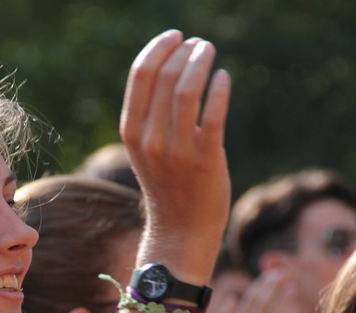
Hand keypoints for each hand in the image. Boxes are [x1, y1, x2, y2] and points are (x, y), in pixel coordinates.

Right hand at [120, 31, 230, 279]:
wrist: (181, 231)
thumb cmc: (168, 185)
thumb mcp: (147, 149)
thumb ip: (152, 114)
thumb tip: (170, 67)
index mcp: (132, 132)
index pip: (140, 76)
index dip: (159, 48)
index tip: (176, 36)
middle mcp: (151, 139)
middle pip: (166, 76)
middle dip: (185, 51)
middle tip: (200, 45)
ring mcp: (178, 150)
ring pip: (188, 89)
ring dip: (202, 62)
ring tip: (209, 52)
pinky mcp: (206, 159)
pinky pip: (214, 112)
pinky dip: (220, 88)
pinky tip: (224, 79)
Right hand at [226, 265, 308, 312]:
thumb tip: (230, 300)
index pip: (251, 297)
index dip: (263, 283)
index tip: (273, 273)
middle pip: (261, 300)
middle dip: (273, 284)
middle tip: (284, 274)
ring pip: (272, 309)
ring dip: (283, 294)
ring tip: (292, 284)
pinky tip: (293, 308)